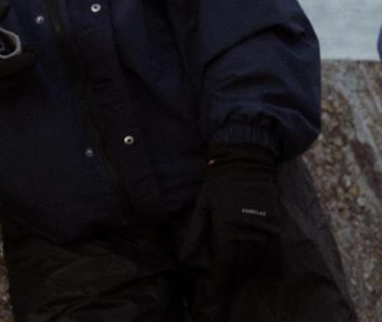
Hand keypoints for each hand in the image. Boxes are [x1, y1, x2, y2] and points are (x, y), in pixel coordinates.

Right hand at [0, 4, 36, 97]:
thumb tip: (7, 6)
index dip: (19, 62)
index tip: (32, 51)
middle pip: (11, 81)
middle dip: (27, 66)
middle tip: (32, 49)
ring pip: (14, 87)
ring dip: (23, 72)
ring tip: (21, 55)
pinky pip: (12, 91)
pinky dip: (18, 78)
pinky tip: (14, 64)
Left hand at [196, 144, 279, 302]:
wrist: (246, 162)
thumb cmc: (218, 184)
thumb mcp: (201, 207)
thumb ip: (195, 234)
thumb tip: (184, 257)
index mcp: (229, 228)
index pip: (224, 265)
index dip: (219, 283)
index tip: (212, 296)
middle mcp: (250, 233)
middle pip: (241, 267)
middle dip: (230, 281)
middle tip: (219, 292)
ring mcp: (265, 230)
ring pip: (255, 262)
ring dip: (244, 273)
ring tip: (231, 281)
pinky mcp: (275, 226)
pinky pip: (266, 252)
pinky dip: (256, 261)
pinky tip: (247, 265)